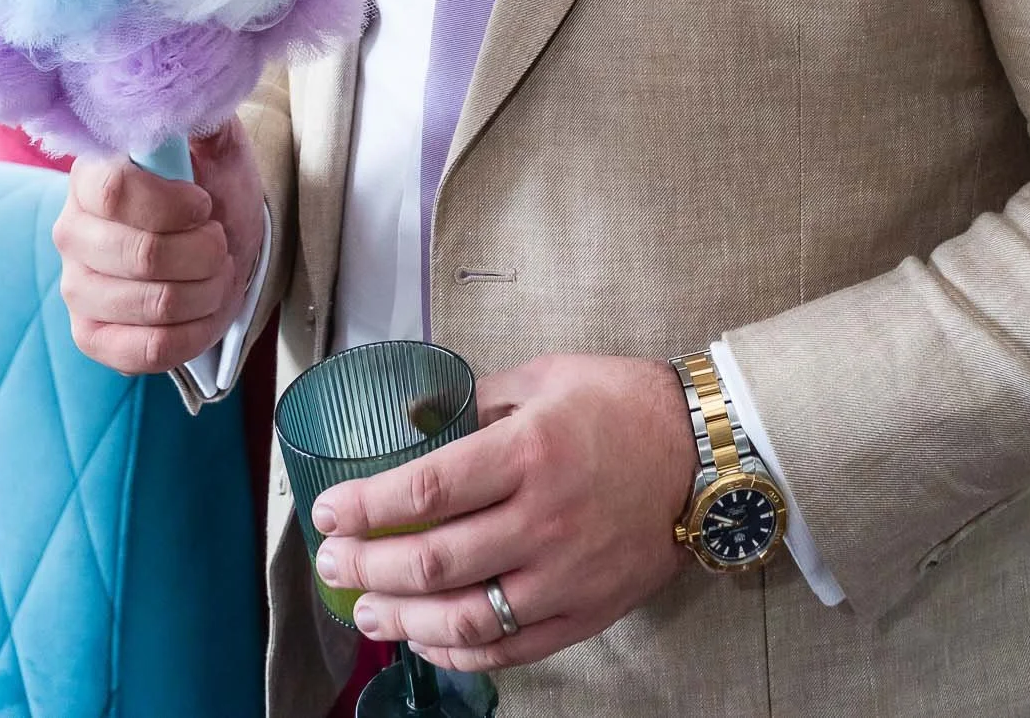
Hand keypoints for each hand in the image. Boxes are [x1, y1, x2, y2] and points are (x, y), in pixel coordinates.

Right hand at [52, 119, 264, 376]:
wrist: (217, 240)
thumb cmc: (212, 187)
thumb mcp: (218, 143)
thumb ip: (202, 120)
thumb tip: (189, 101)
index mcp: (92, 176)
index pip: (113, 192)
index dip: (172, 203)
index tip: (205, 204)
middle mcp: (72, 232)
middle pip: (142, 255)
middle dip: (205, 251)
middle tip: (220, 241)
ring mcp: (76, 289)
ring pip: (155, 305)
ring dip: (208, 290)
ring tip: (217, 271)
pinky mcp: (92, 337)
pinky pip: (148, 351)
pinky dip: (195, 332)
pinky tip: (204, 309)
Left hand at [312, 353, 698, 672]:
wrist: (702, 450)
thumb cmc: (621, 404)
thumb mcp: (545, 377)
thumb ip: (479, 401)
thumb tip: (418, 419)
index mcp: (529, 451)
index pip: (425, 490)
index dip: (364, 508)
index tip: (327, 513)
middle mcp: (543, 518)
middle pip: (433, 561)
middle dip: (367, 568)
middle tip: (332, 565)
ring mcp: (565, 574)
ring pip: (465, 616)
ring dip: (402, 621)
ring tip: (366, 614)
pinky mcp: (585, 611)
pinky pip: (510, 647)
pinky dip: (459, 651)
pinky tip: (427, 640)